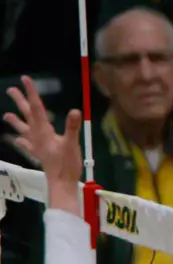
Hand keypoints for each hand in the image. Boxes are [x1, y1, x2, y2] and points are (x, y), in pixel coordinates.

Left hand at [5, 76, 82, 212]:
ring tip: (6, 115)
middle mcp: (37, 136)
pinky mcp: (39, 154)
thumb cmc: (66, 164)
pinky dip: (22, 141)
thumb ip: (72, 128)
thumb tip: (75, 110)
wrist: (61, 183)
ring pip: (23, 129)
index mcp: (44, 131)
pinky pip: (28, 145)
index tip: (26, 79)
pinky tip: (18, 140)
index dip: (32, 93)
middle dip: (20, 102)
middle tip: (11, 90)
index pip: (37, 107)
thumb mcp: (72, 144)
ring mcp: (36, 145)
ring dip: (15, 122)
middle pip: (27, 115)